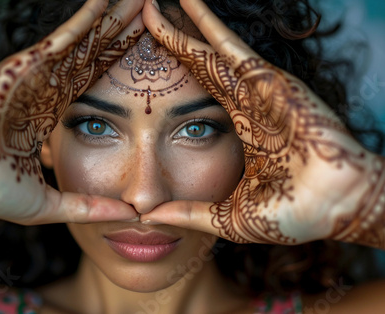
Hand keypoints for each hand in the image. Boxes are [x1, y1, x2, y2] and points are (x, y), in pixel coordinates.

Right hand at [0, 0, 143, 224]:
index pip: (96, 88)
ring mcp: (39, 75)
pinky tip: (109, 0)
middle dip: (124, 36)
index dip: (122, 72)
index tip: (150, 61)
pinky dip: (88, 18)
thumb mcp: (49, 206)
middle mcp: (49, 90)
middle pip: (96, 58)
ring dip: (113, 19)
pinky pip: (64, 38)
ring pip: (85, 42)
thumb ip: (87, 209)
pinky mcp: (27, 66)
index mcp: (52, 116)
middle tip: (152, 14)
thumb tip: (127, 217)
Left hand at [140, 0, 384, 247]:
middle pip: (196, 65)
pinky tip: (184, 1)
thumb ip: (189, 212)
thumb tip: (149, 218)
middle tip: (140, 21)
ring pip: (208, 49)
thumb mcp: (228, 216)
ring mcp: (255, 87)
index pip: (194, 95)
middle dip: (169, 43)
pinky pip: (229, 45)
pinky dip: (205, 22)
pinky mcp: (267, 79)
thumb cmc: (292, 215)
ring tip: (150, 3)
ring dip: (180, 24)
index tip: (138, 69)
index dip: (169, 79)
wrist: (335, 208)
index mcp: (238, 129)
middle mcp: (244, 102)